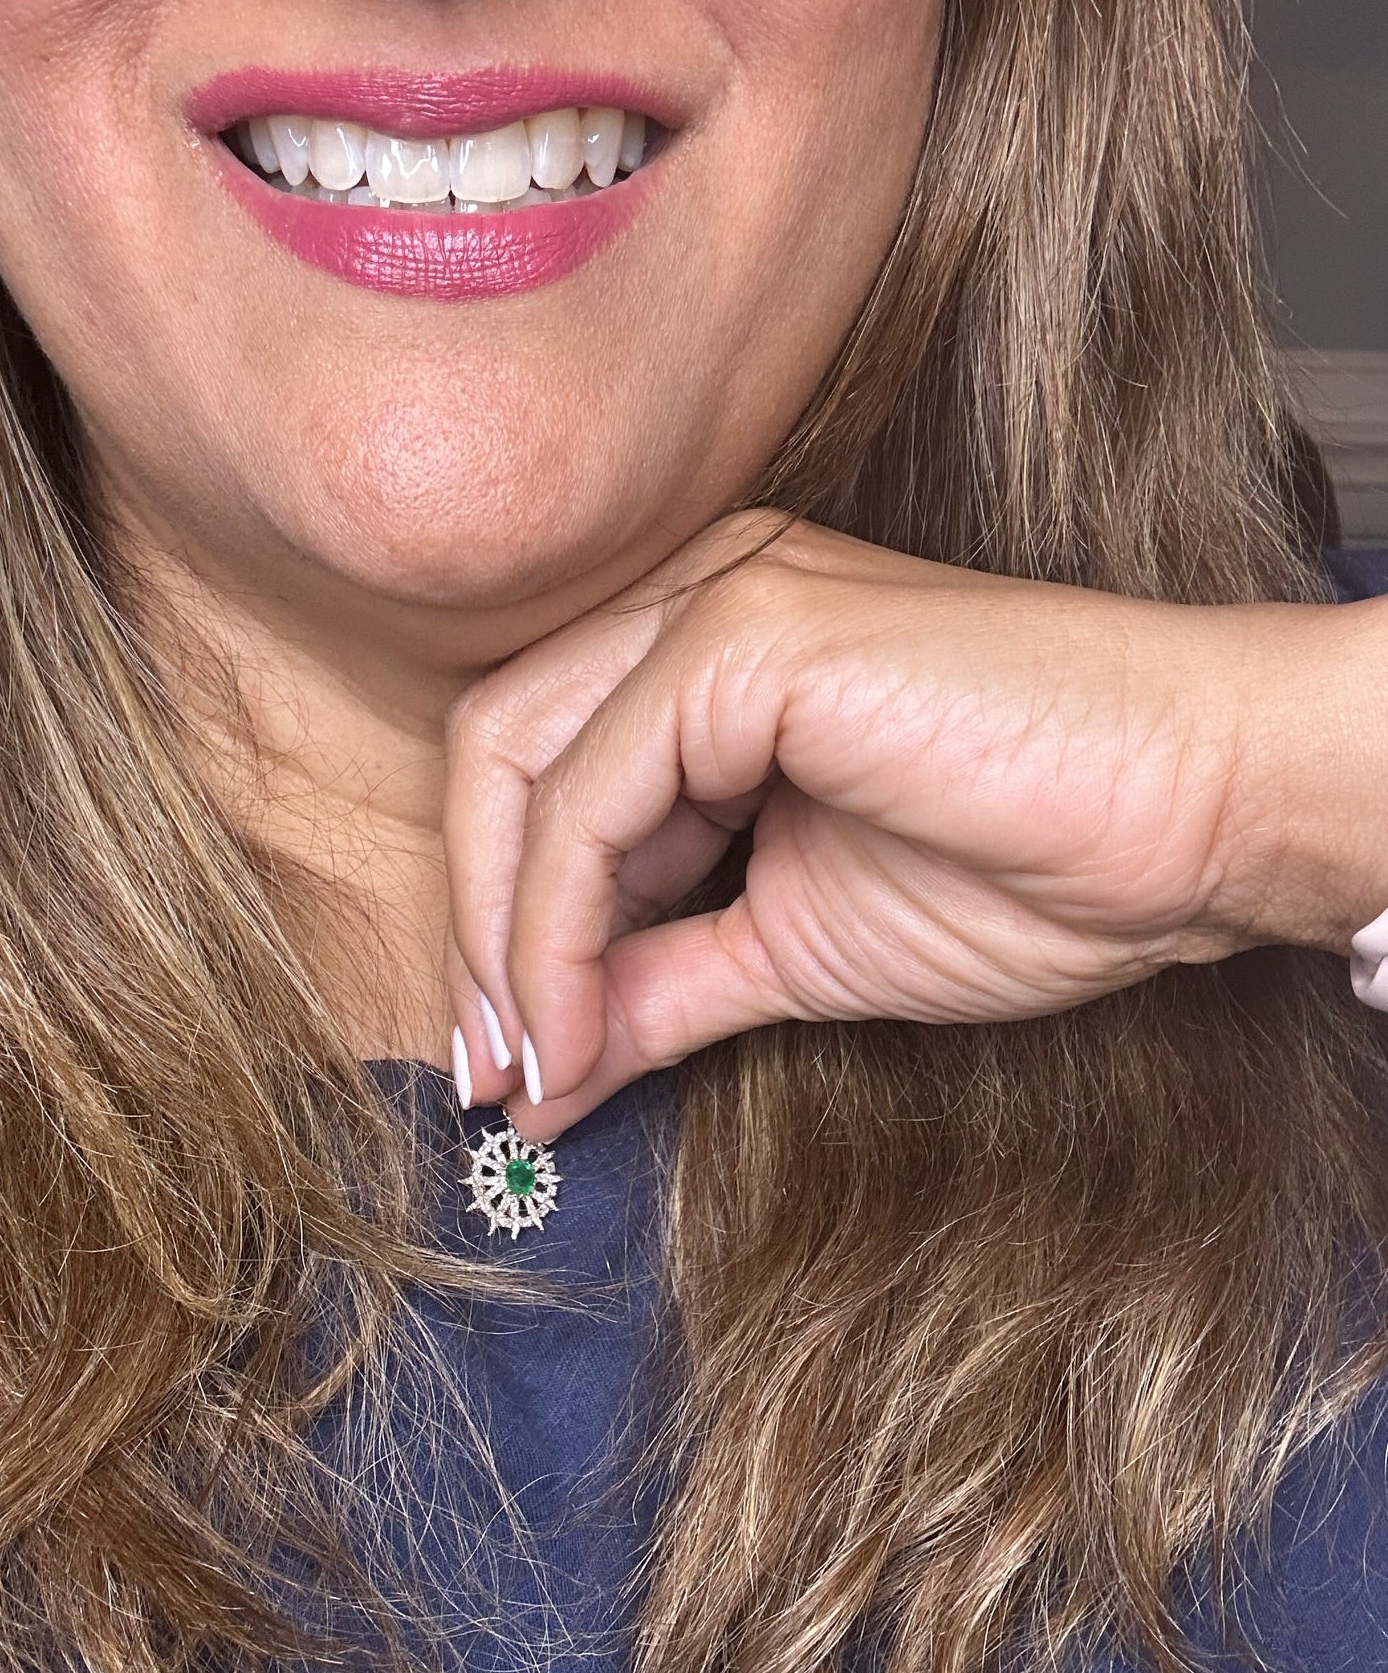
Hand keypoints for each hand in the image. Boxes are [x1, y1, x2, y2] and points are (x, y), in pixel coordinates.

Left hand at [443, 513, 1387, 1136]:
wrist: (1193, 822)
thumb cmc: (1030, 866)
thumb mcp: (794, 948)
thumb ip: (659, 987)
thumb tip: (543, 1076)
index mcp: (711, 649)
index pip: (538, 770)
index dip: (502, 922)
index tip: (514, 1064)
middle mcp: (700, 596)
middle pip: (500, 755)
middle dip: (480, 931)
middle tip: (498, 1073)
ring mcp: (721, 598)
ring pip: (520, 763)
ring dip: (506, 937)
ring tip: (536, 1064)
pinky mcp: (747, 634)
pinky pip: (589, 794)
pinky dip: (555, 924)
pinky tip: (580, 1026)